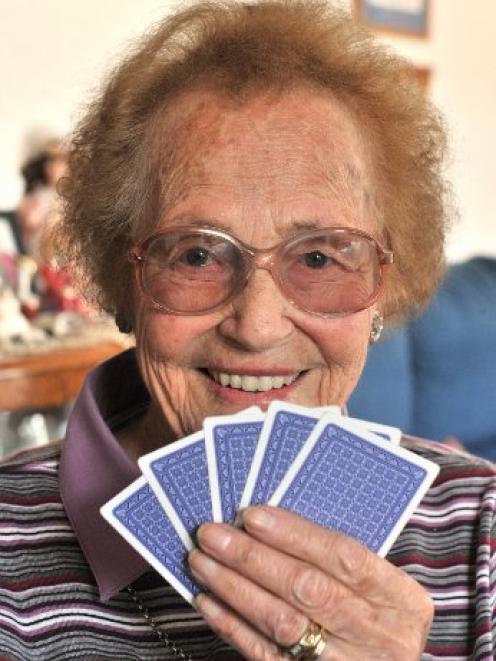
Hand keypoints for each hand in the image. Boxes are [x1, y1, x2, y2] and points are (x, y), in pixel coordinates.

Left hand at [189, 506, 432, 659]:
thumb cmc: (374, 620)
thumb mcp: (377, 591)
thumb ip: (337, 560)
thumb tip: (270, 519)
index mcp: (401, 600)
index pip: (344, 556)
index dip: (295, 534)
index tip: (252, 515)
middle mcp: (380, 636)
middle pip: (308, 588)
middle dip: (252, 556)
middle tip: (212, 534)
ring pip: (282, 622)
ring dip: (234, 587)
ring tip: (202, 561)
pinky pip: (266, 655)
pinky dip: (232, 625)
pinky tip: (210, 601)